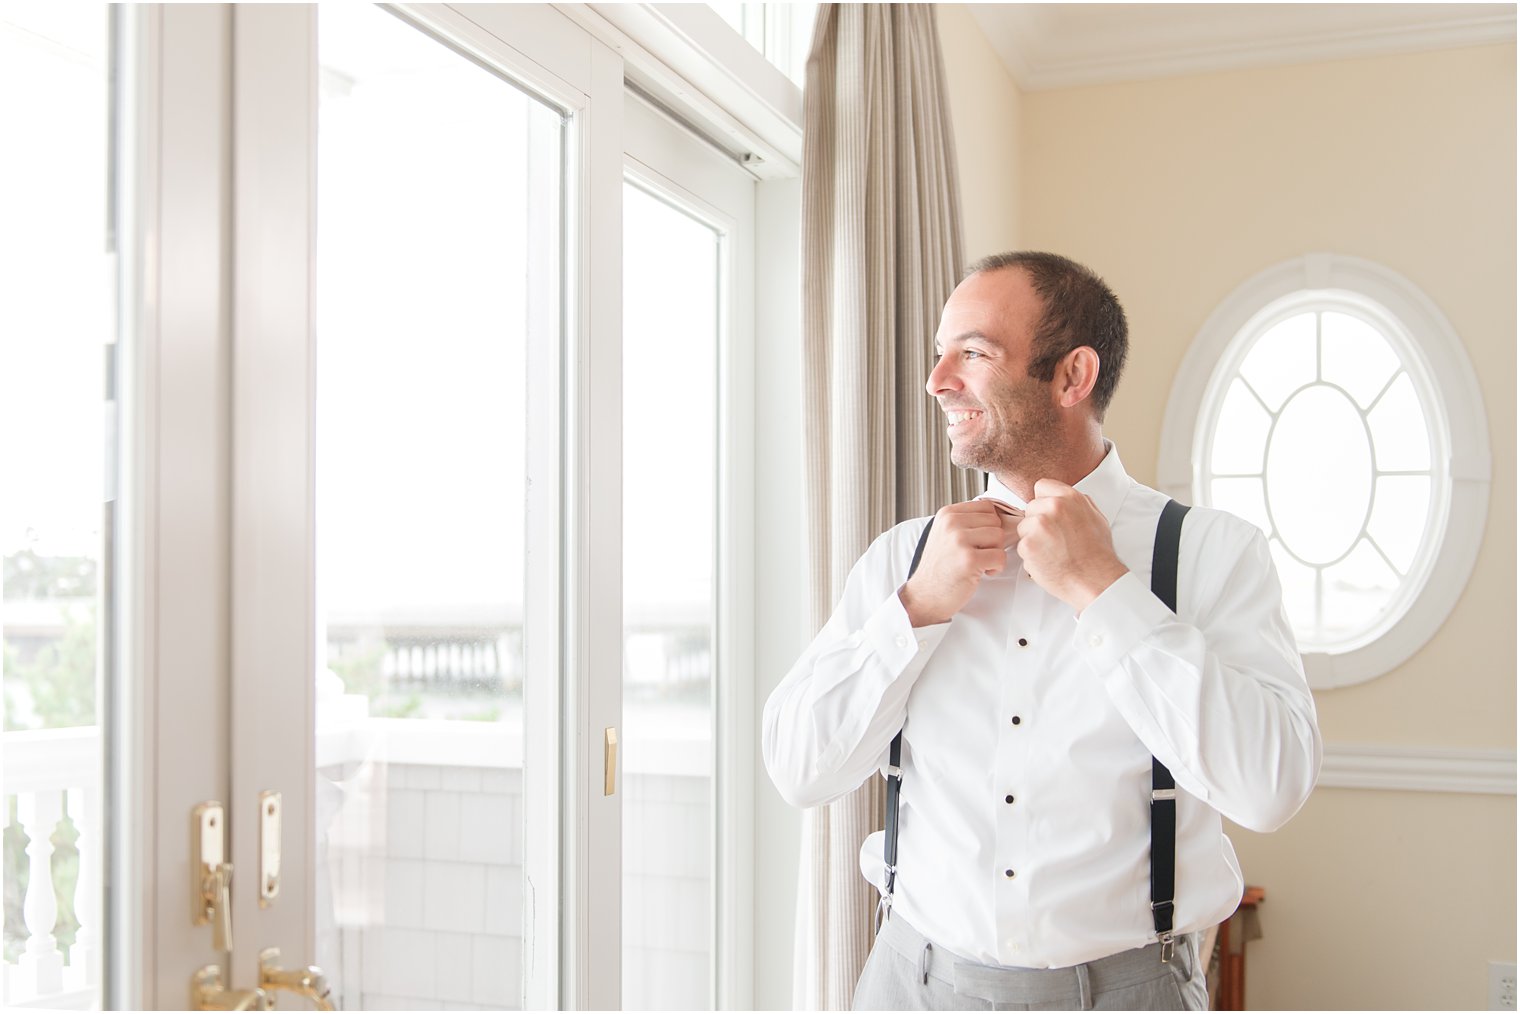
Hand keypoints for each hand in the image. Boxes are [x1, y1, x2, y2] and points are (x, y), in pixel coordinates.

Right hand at [899, 501, 1020, 625]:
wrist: (924, 595)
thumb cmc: (940, 568)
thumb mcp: (945, 535)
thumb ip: (966, 522)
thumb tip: (997, 515)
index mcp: (947, 514)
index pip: (987, 507)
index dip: (989, 525)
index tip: (978, 541)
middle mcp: (951, 523)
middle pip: (995, 521)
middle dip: (993, 540)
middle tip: (978, 554)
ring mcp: (959, 540)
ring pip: (1000, 536)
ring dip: (995, 553)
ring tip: (979, 563)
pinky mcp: (969, 560)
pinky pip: (1000, 556)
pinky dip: (996, 567)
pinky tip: (982, 572)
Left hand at [1016, 479, 1127, 612]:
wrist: (1094, 579)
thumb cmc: (1097, 553)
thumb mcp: (1096, 518)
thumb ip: (1077, 504)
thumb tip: (1066, 498)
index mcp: (1070, 497)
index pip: (1042, 486)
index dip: (1044, 501)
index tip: (1048, 513)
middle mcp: (1053, 507)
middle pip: (1030, 507)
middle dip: (1037, 521)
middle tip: (1054, 538)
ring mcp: (1039, 525)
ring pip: (1023, 527)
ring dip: (1032, 538)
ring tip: (1052, 550)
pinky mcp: (1028, 544)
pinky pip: (1021, 546)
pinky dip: (1030, 555)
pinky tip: (1047, 560)